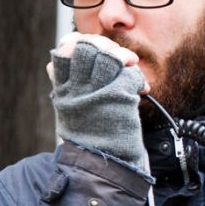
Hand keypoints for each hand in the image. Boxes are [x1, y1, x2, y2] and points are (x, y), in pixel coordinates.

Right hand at [49, 32, 148, 167]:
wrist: (105, 163)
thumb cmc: (93, 137)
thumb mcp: (73, 109)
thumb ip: (75, 83)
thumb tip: (84, 54)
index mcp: (63, 90)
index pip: (63, 51)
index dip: (77, 42)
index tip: (91, 47)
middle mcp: (76, 89)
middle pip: (86, 47)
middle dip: (103, 44)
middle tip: (117, 56)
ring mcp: (97, 93)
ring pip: (107, 56)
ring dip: (122, 56)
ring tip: (130, 64)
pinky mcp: (119, 99)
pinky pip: (129, 74)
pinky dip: (138, 78)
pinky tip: (141, 88)